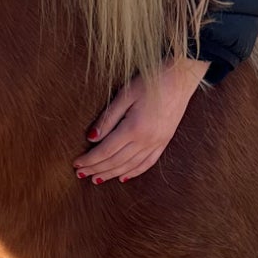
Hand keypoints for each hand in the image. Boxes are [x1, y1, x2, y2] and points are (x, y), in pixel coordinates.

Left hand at [75, 57, 210, 183]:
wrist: (181, 78)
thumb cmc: (151, 81)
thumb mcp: (125, 95)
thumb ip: (108, 118)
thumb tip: (91, 138)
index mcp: (133, 128)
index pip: (105, 151)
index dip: (90, 159)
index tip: (76, 164)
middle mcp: (146, 140)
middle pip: (116, 161)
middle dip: (96, 169)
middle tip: (80, 174)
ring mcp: (157, 143)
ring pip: (130, 166)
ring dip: (111, 174)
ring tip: (96, 179)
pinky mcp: (164, 141)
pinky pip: (147, 163)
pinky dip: (133, 172)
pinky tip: (123, 177)